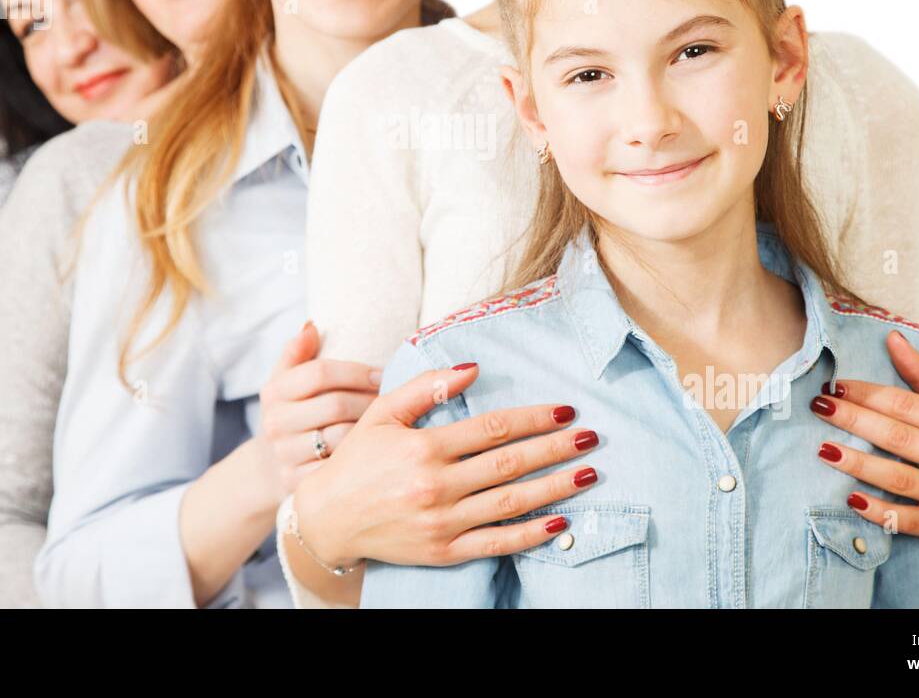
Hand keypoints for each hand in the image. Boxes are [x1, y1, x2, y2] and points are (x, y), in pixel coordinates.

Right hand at [257, 321, 380, 496]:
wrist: (269, 468)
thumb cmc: (292, 414)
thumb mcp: (286, 381)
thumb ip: (297, 353)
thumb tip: (311, 326)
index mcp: (274, 392)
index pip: (320, 373)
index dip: (356, 372)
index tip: (381, 375)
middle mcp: (275, 423)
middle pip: (335, 404)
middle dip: (370, 399)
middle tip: (396, 399)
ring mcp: (286, 455)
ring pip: (342, 437)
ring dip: (373, 429)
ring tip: (393, 423)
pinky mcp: (299, 483)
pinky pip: (342, 469)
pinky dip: (364, 459)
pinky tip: (380, 452)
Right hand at [292, 362, 598, 568]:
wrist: (327, 518)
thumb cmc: (358, 459)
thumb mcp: (382, 413)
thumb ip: (426, 387)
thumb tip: (472, 368)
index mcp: (423, 446)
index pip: (492, 428)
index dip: (532, 418)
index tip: (564, 410)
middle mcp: (436, 485)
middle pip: (509, 463)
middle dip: (554, 449)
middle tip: (591, 437)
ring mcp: (441, 521)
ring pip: (509, 502)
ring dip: (554, 487)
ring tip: (588, 473)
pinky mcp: (443, 551)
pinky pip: (495, 543)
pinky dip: (530, 534)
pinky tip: (559, 522)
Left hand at [812, 329, 918, 550]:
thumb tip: (892, 337)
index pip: (907, 406)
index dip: (868, 394)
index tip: (836, 385)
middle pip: (897, 438)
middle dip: (854, 420)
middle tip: (819, 406)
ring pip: (897, 479)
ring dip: (857, 464)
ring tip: (823, 448)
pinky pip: (907, 521)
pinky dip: (879, 512)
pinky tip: (851, 498)